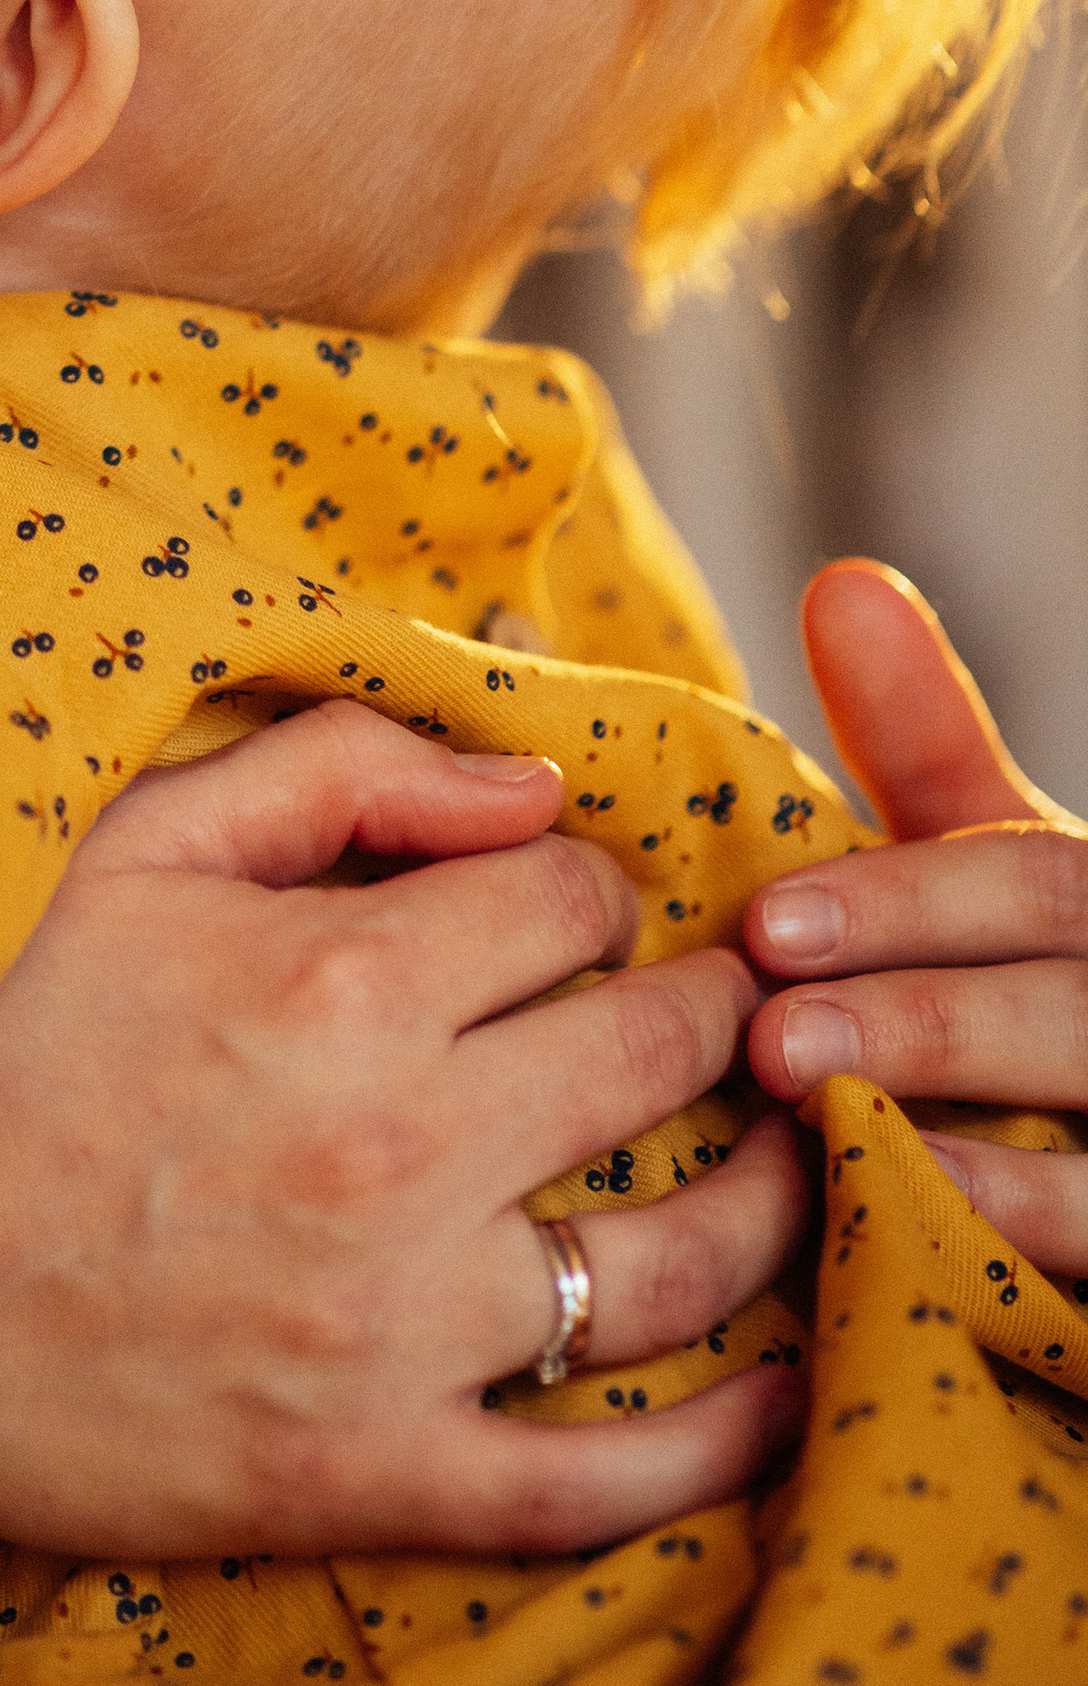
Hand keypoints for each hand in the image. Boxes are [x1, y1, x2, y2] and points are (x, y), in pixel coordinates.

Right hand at [0, 701, 805, 1600]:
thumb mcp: (132, 851)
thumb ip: (335, 772)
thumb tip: (529, 783)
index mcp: (342, 982)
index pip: (571, 894)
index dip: (586, 882)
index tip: (567, 905)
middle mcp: (400, 1151)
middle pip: (658, 1051)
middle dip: (706, 1008)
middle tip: (710, 1008)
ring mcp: (400, 1327)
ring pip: (675, 1258)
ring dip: (763, 1199)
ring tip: (780, 1160)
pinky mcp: (378, 1471)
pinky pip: (602, 1478)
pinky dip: (718, 1444)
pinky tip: (776, 1396)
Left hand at [747, 557, 1087, 1270]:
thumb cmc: (1041, 1000)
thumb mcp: (997, 873)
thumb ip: (929, 753)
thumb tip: (844, 585)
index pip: (1035, 882)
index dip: (904, 901)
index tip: (765, 925)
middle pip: (1073, 1008)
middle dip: (920, 1018)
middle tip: (765, 1037)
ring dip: (964, 1142)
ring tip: (821, 1130)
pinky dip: (1022, 1238)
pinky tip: (919, 1226)